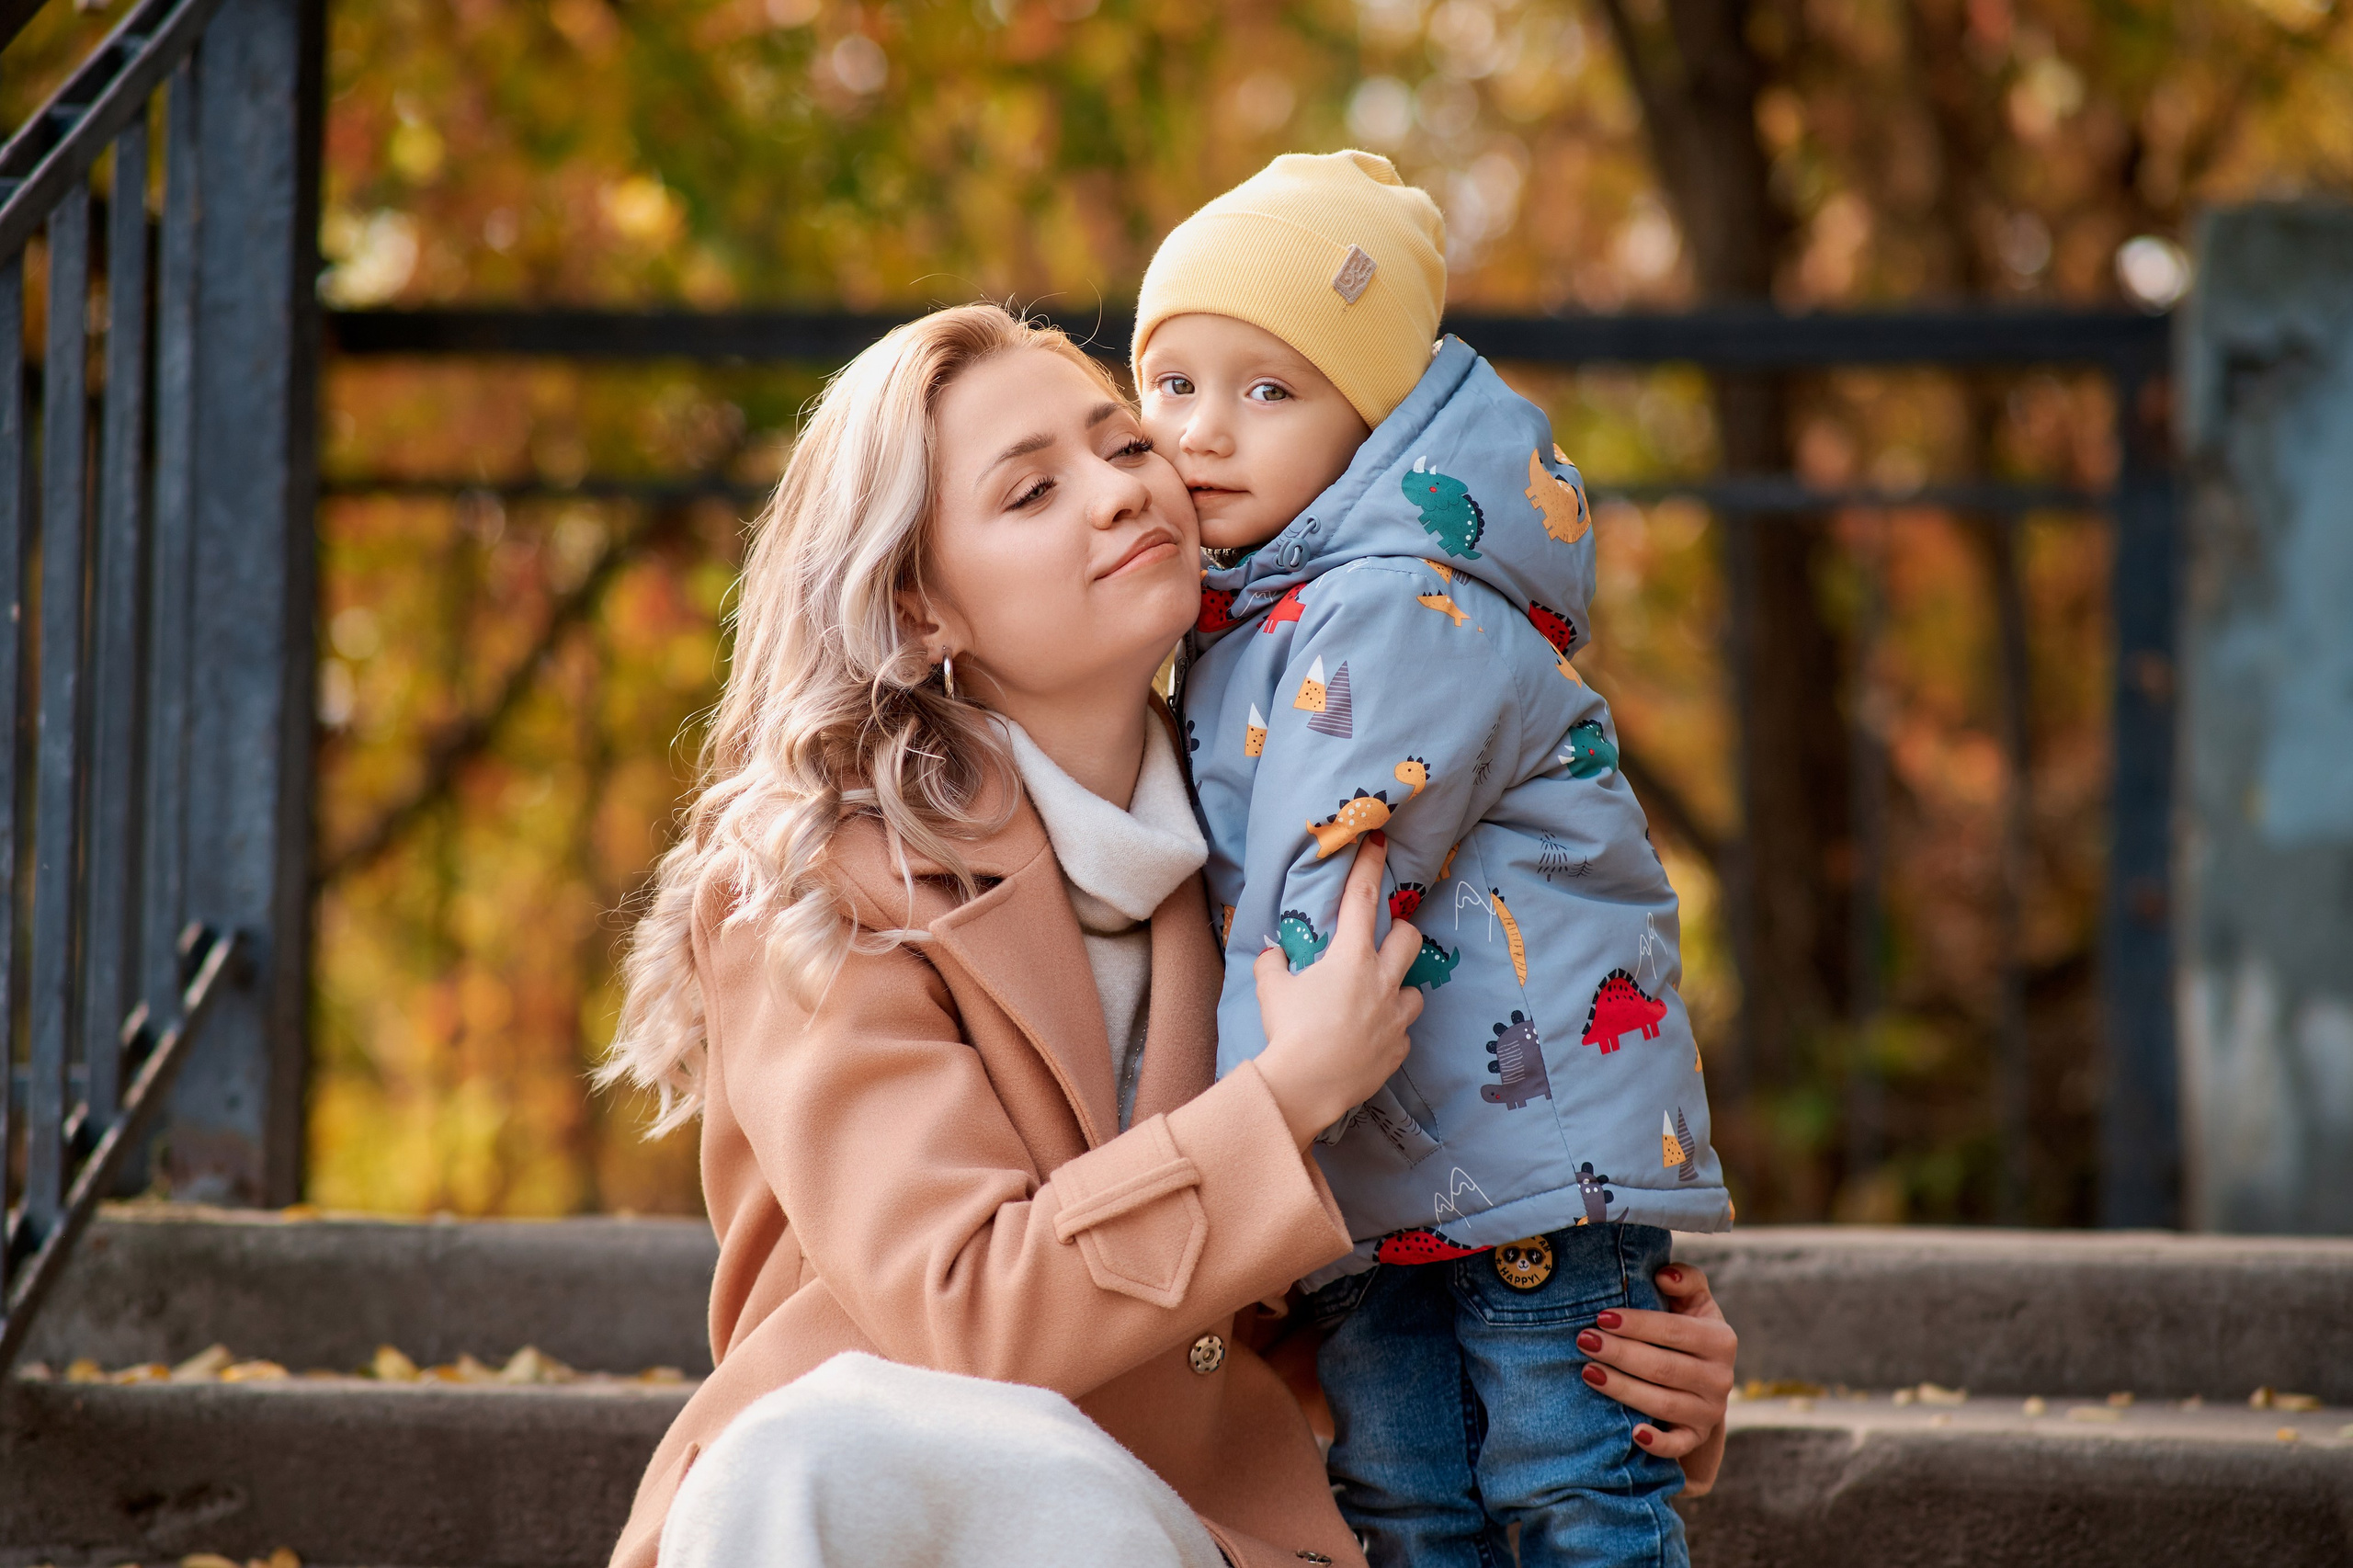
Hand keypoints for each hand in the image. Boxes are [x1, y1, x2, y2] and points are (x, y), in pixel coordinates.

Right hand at [1252, 834, 1425, 1150]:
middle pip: (1410, 939)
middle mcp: (1382, 982)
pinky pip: (1401, 1033)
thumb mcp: (1271, 990)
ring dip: (1399, 989)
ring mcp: (1395, 1017)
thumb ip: (1273, 966)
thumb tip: (1274, 955)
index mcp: (1351, 958)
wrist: (1305, 1086)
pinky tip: (1367, 1039)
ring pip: (1416, 991)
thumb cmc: (1288, 1032)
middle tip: (1382, 943)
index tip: (1379, 841)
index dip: (1369, 866)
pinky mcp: (1398, 1049)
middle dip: (1400, 933)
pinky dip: (1388, 1031)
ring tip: (1377, 1000)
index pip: (1362, 899)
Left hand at [1577, 1261, 1735, 1493]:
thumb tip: (1664, 1275)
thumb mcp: (1693, 1303)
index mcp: (1720, 1339)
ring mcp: (1709, 1411)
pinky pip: (1678, 1445)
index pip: (1674, 1330)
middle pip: (1664, 1367)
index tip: (1601, 1317)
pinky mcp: (1696, 1437)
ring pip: (1663, 1403)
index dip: (1637, 1324)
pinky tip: (1633, 1432)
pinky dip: (1657, 1441)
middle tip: (1584, 1341)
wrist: (1700, 1383)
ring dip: (1623, 1389)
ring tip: (1587, 1372)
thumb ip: (1685, 1280)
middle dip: (1620, 1354)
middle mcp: (1720, 1377)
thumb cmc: (1685, 1331)